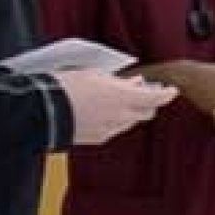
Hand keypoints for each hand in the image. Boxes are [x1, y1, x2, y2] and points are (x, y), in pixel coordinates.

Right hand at [56, 71, 176, 145]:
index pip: (156, 99)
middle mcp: (121, 117)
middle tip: (142, 91)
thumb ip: (118, 81)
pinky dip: (114, 120)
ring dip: (130, 112)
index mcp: (124, 98)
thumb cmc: (66, 87)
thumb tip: (133, 83)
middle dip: (147, 103)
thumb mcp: (94, 75)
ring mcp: (109, 130)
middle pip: (146, 113)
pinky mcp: (97, 139)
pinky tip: (104, 112)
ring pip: (129, 122)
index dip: (166, 95)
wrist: (42, 112)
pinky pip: (113, 129)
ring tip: (119, 99)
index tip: (172, 90)